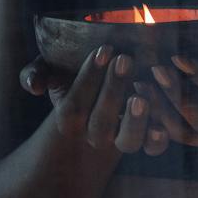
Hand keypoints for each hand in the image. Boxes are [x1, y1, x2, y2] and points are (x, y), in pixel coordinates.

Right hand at [38, 45, 166, 155]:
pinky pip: (153, 147)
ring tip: (141, 96)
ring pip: (128, 141)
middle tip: (125, 60)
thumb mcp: (50, 69)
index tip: (104, 51)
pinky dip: (158, 139)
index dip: (88, 79)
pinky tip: (162, 124)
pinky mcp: (146, 137)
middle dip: (113, 91)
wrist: (105, 81)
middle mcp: (95, 133)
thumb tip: (34, 86)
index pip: (75, 105)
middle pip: (101, 124)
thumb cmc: (73, 73)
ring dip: (135, 121)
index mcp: (69, 119)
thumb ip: (34, 74)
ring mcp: (121, 138)